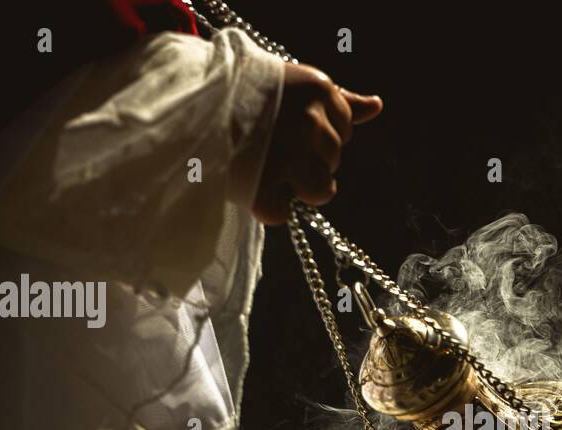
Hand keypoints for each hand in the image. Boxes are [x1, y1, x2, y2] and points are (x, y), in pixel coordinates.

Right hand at [251, 63, 382, 223]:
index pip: (344, 129)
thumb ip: (338, 100)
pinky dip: (266, 206)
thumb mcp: (293, 83)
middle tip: (270, 145)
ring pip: (321, 191)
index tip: (286, 126)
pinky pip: (283, 214)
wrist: (185, 103)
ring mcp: (290, 158)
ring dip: (296, 186)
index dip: (316, 134)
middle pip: (333, 161)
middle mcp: (311, 123)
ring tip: (264, 165)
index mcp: (319, 91)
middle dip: (308, 160)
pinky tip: (250, 183)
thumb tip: (376, 107)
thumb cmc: (239, 94)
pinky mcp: (266, 190)